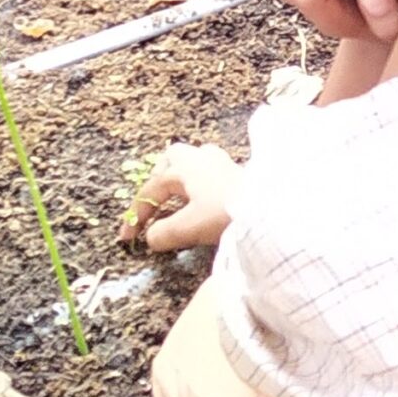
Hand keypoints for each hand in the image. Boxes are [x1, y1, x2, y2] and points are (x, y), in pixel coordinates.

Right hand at [122, 143, 237, 253]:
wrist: (271, 208)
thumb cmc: (226, 212)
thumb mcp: (189, 227)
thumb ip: (164, 233)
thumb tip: (151, 238)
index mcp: (184, 167)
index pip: (150, 190)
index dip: (135, 216)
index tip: (126, 238)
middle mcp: (201, 158)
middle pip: (172, 160)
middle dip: (158, 180)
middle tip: (152, 203)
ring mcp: (221, 162)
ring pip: (192, 163)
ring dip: (180, 179)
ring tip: (175, 200)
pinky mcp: (236, 173)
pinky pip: (208, 173)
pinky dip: (198, 185)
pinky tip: (202, 200)